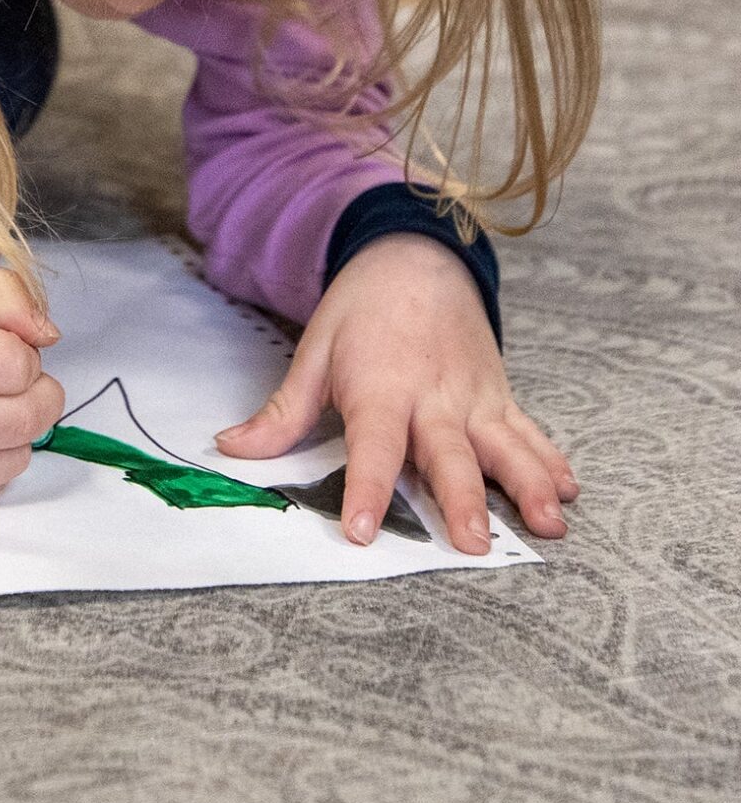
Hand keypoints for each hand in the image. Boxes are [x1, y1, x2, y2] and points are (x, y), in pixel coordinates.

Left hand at [215, 233, 577, 553]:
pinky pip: (529, 431)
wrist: (415, 257)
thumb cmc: (360, 310)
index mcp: (380, 389)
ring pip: (505, 447)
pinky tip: (570, 490)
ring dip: (528, 485)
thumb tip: (231, 448)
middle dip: (462, 501)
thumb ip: (282, 412)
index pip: (372, 448)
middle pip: (449, 456)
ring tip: (549, 524)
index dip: (367, 489)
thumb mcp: (313, 352)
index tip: (363, 531)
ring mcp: (473, 397)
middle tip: (473, 544)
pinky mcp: (499, 394)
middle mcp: (433, 397)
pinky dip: (551, 459)